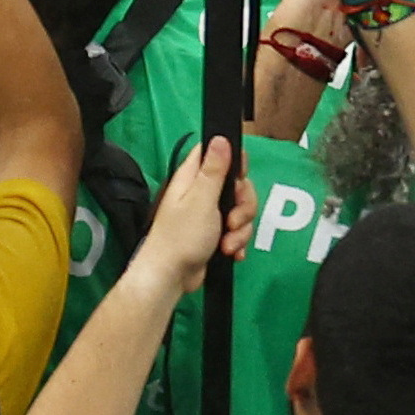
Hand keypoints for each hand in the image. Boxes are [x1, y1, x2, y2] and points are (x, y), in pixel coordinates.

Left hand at [138, 136, 251, 291]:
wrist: (171, 277)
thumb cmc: (181, 236)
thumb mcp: (201, 199)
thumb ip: (214, 169)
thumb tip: (220, 137)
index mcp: (193, 178)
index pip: (217, 153)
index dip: (234, 161)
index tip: (239, 178)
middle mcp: (201, 193)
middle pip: (237, 185)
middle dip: (243, 206)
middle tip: (232, 220)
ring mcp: (209, 215)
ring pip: (240, 211)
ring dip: (240, 229)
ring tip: (227, 244)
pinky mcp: (215, 234)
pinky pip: (236, 231)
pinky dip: (237, 242)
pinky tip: (231, 253)